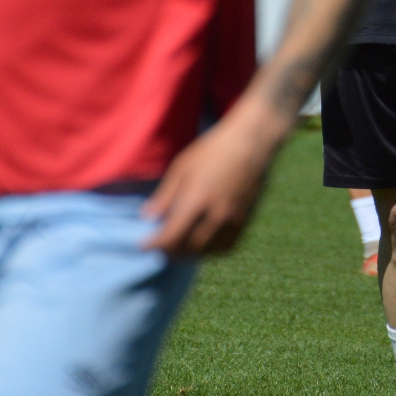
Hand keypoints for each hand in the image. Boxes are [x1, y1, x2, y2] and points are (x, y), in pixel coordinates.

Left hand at [142, 101, 285, 256]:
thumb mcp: (182, 166)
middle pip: (187, 248)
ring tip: (179, 245)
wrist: (252, 142)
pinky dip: (210, 249)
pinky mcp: (245, 220)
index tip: (143, 245)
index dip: (154, 245)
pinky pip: (226, 247)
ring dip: (189, 253)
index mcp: (197, 199)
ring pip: (207, 251)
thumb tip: (147, 217)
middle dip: (169, 251)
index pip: (171, 236)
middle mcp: (216, 214)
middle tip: (160, 245)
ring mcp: (233, 219)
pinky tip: (203, 241)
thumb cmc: (213, 150)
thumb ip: (165, 195)